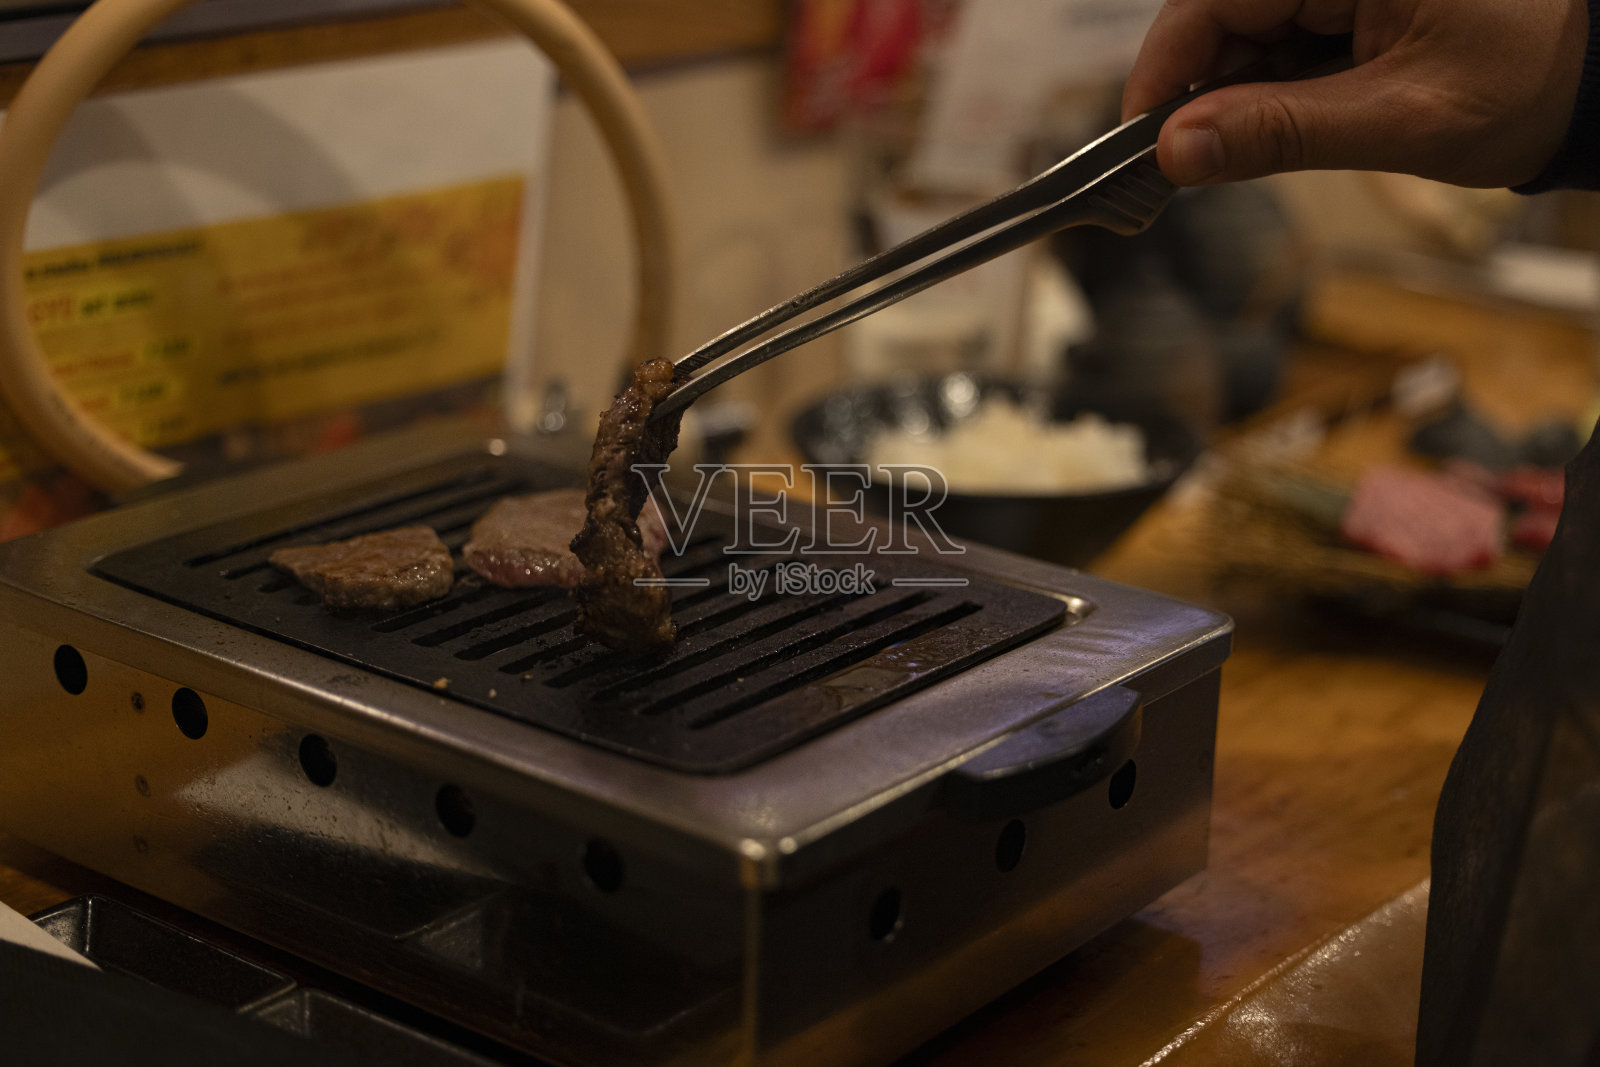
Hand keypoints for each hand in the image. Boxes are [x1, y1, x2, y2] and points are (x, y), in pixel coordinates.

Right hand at [1122, 0, 1588, 187]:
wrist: (1592, 83)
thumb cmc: (1525, 86)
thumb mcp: (1399, 121)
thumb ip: (1280, 134)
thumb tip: (1175, 151)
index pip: (1211, 1)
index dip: (1162, 73)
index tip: (1138, 146)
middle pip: (1218, 17)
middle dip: (1201, 93)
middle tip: (1191, 169)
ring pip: (1241, 34)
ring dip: (1237, 97)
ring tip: (1271, 146)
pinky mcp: (1344, 0)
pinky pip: (1276, 40)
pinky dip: (1270, 90)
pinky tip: (1299, 121)